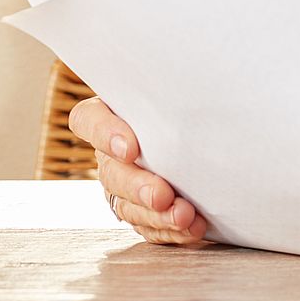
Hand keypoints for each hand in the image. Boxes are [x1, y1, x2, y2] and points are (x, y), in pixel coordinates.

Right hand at [68, 96, 207, 244]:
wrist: (211, 131)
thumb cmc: (193, 98)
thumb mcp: (181, 87)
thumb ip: (179, 84)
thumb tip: (208, 69)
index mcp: (113, 113)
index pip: (88, 120)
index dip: (104, 134)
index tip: (131, 148)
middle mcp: (112, 152)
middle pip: (111, 172)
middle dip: (137, 186)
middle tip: (162, 195)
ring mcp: (124, 184)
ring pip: (127, 205)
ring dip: (157, 215)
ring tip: (185, 216)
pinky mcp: (143, 210)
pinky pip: (149, 227)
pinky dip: (171, 231)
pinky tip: (193, 229)